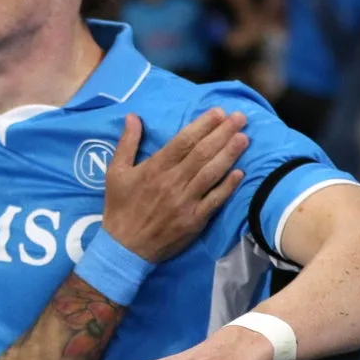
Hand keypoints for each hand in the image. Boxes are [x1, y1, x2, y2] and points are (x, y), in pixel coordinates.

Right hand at [103, 109, 247, 261]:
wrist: (124, 248)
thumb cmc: (119, 207)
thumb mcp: (115, 173)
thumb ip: (127, 143)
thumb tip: (133, 116)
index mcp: (154, 168)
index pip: (183, 141)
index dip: (203, 125)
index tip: (219, 112)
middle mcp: (172, 182)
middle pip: (202, 153)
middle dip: (223, 133)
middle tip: (240, 117)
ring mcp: (185, 202)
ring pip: (211, 173)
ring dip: (230, 155)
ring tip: (244, 138)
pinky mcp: (194, 221)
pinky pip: (214, 200)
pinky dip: (228, 186)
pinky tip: (240, 173)